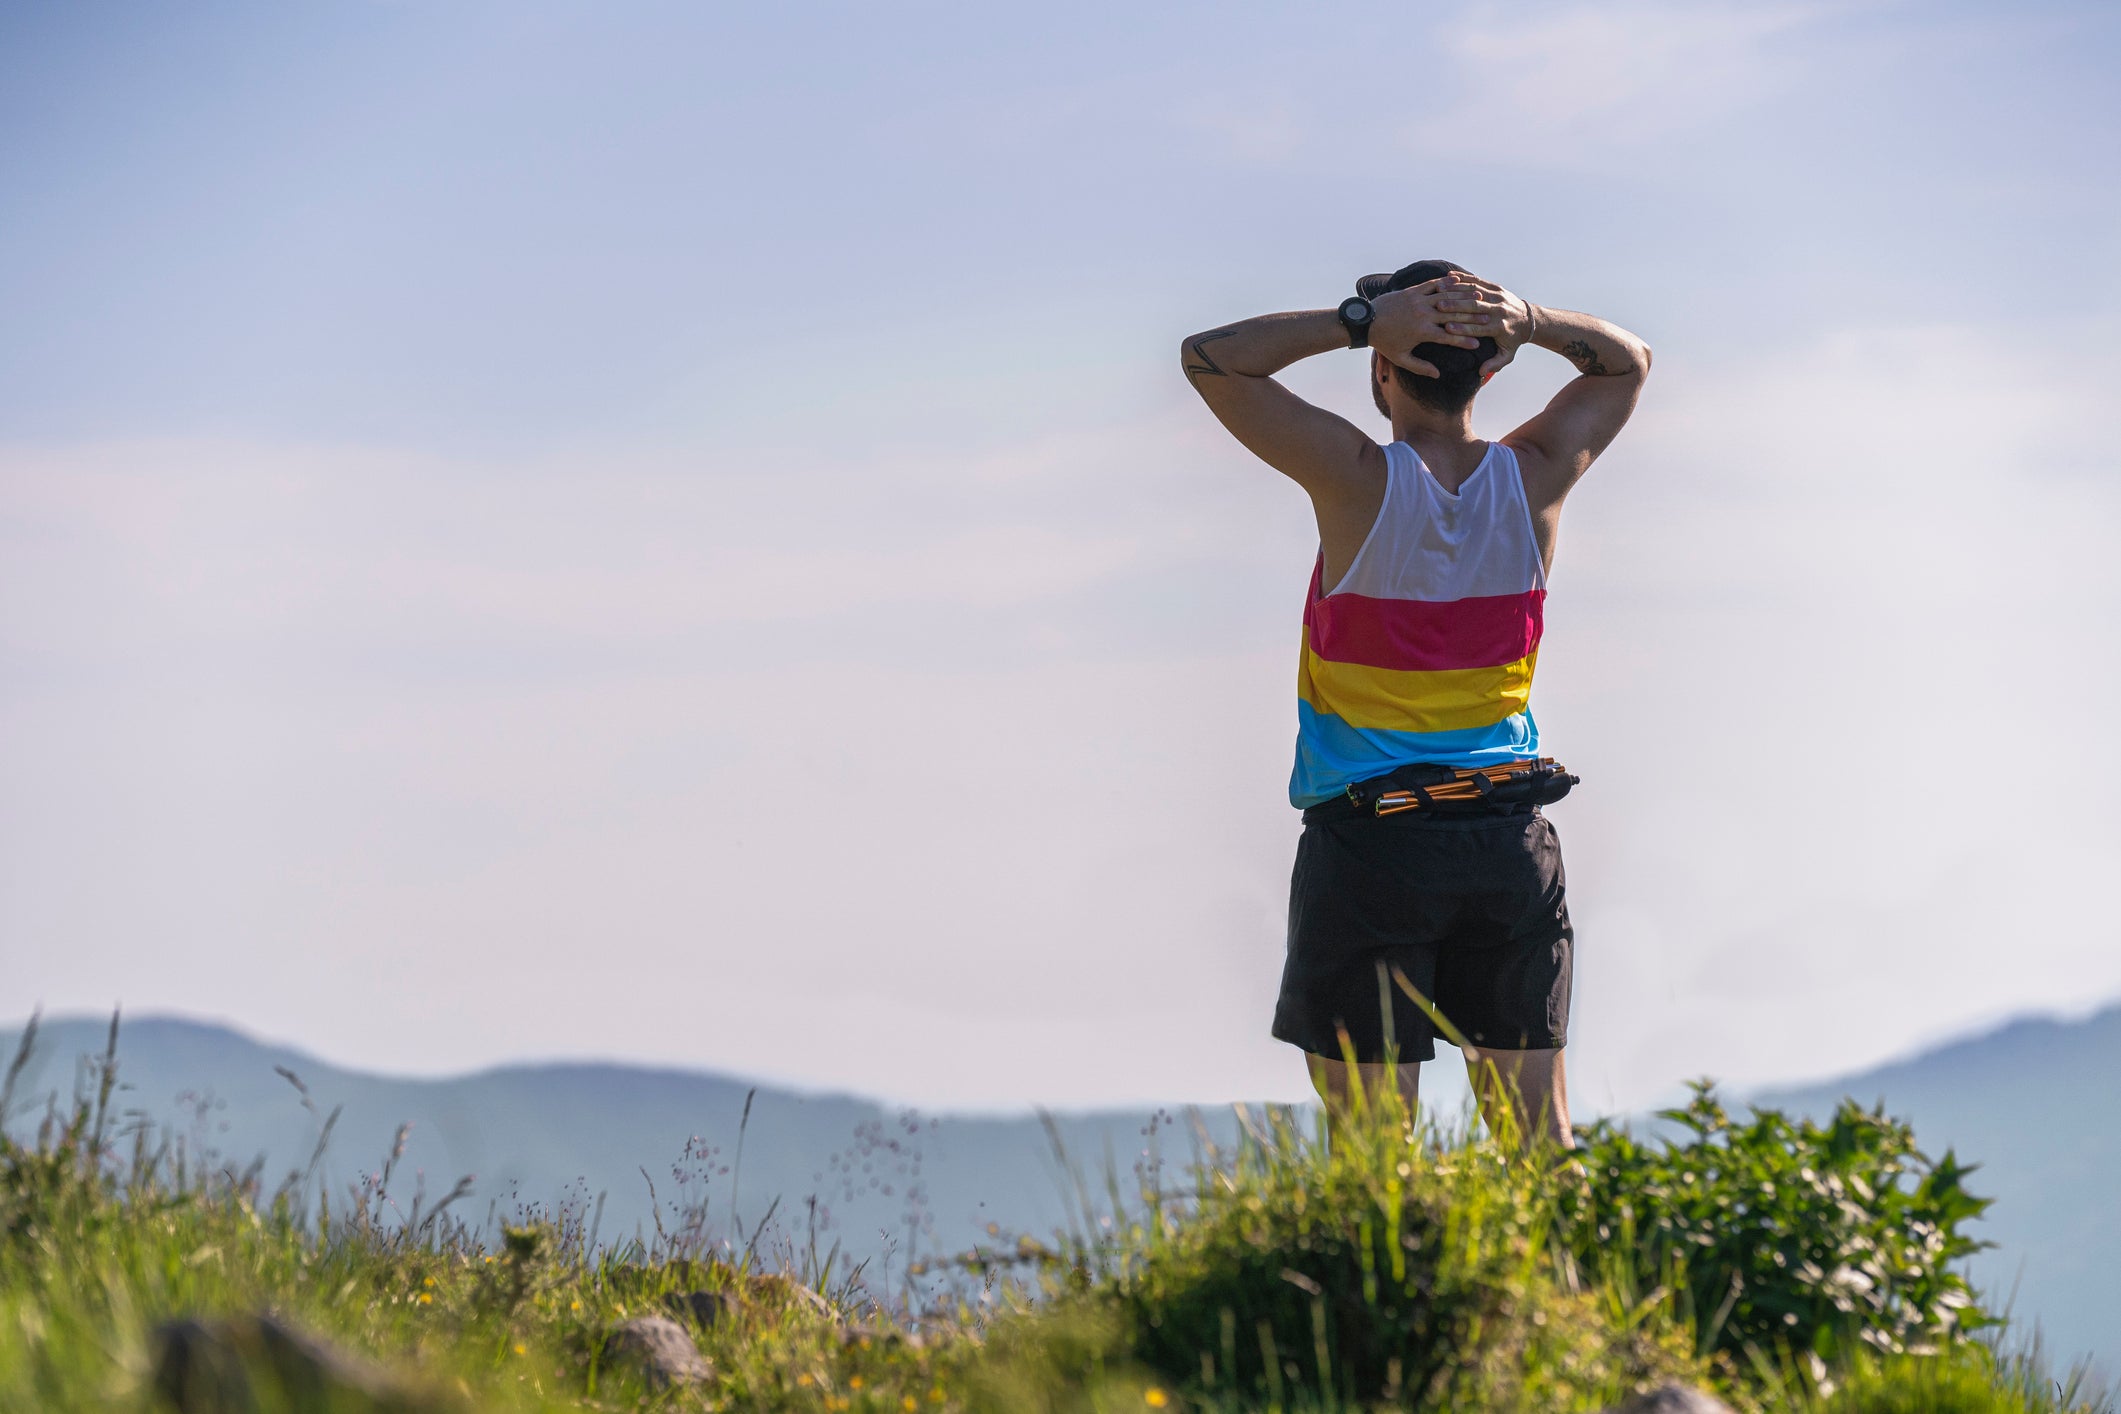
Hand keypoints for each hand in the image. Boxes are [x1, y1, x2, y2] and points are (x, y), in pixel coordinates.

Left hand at [1367, 278, 1489, 377]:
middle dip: (1471, 317)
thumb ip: (1420, 367)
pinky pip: (1433, 285)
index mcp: (1422, 332)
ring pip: (1446, 297)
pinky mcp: (1412, 291)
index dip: (1465, 341)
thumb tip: (1438, 375)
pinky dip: (1446, 283)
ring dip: (1463, 297)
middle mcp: (1423, 315)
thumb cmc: (1383, 342)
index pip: (1449, 337)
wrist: (1366, 321)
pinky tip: (1459, 283)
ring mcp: (1418, 300)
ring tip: (1479, 298)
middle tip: (1487, 318)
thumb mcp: (1401, 358)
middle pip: (1453, 315)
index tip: (1478, 345)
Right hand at [1435, 275, 1533, 377]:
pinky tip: (1449, 277)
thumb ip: (1494, 364)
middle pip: (1475, 307)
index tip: (1446, 328)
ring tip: (1439, 290)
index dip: (1462, 328)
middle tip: (1438, 307)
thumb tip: (1481, 372)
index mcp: (1499, 327)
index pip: (1478, 327)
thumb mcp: (1507, 355)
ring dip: (1456, 290)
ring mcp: (1498, 296)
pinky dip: (1463, 278)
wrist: (1528, 320)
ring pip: (1475, 291)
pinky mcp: (1497, 287)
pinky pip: (1478, 281)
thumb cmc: (1513, 340)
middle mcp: (1499, 310)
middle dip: (1456, 306)